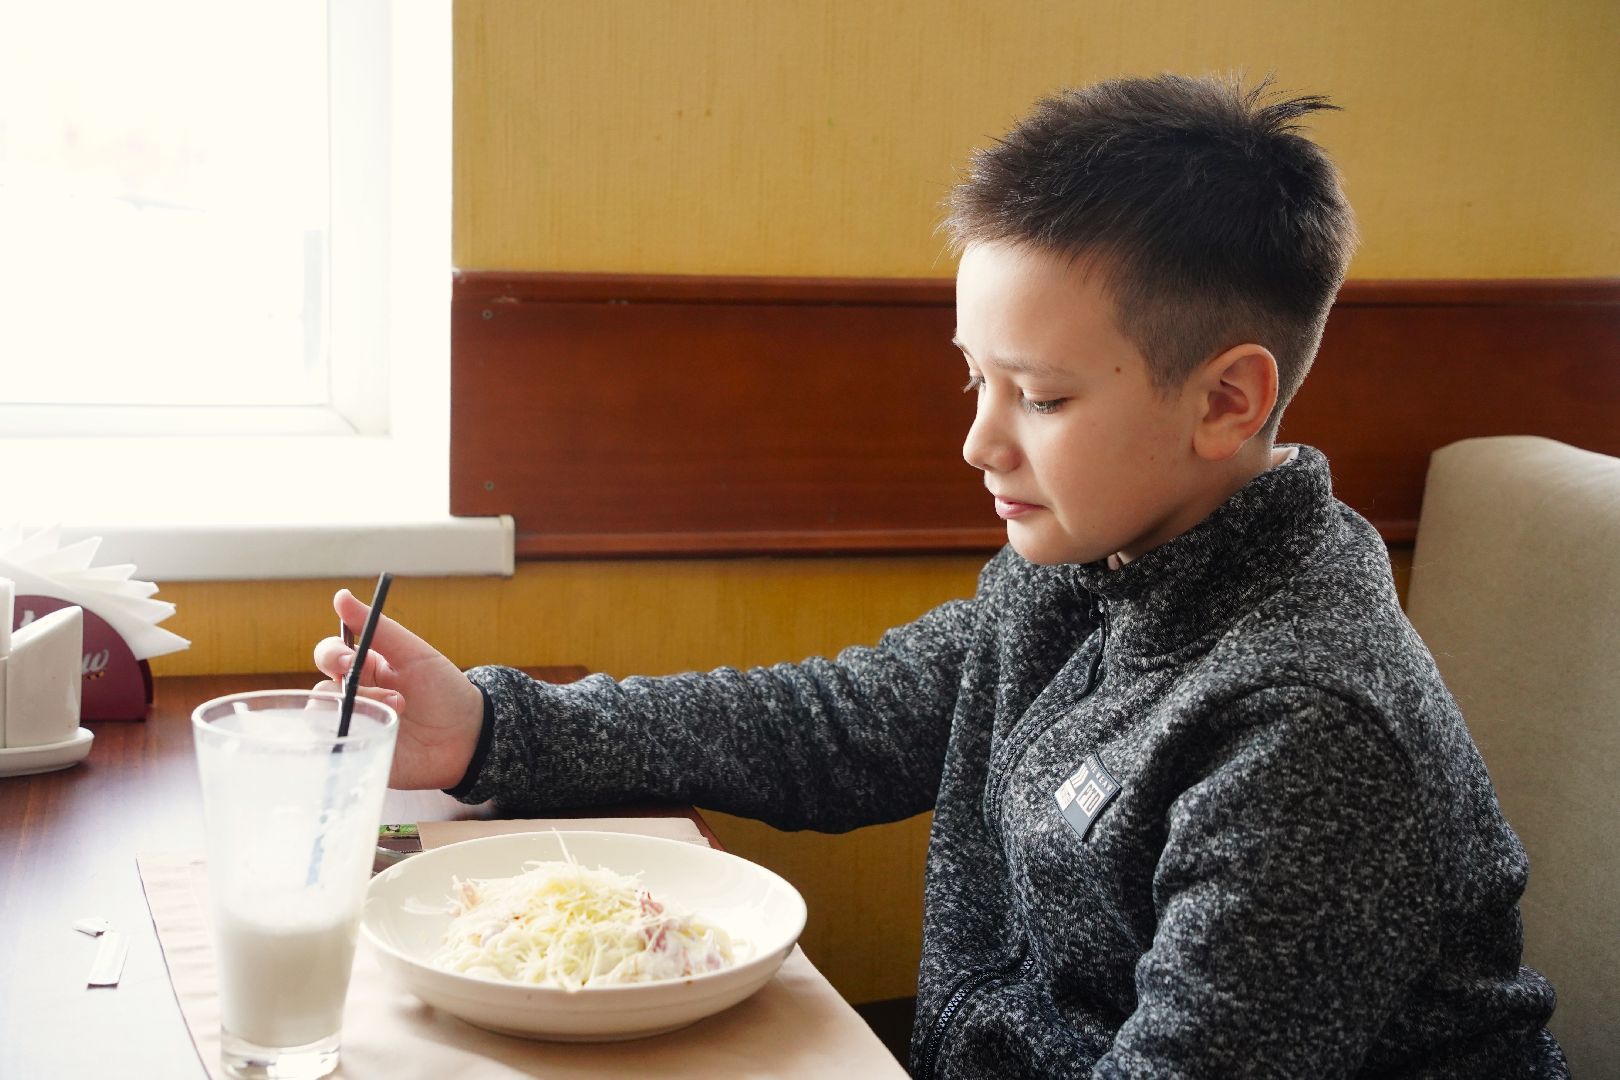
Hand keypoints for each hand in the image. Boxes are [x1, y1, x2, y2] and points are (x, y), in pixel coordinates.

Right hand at [312, 589, 485, 790]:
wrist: (469, 735)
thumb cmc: (444, 690)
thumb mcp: (413, 654)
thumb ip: (377, 627)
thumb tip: (340, 596)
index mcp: (365, 668)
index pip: (330, 655)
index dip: (332, 655)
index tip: (349, 659)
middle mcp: (354, 698)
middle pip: (321, 688)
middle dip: (342, 688)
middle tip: (370, 689)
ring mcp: (355, 727)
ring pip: (322, 720)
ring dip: (353, 714)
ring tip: (397, 712)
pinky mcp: (359, 754)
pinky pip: (333, 751)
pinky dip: (342, 744)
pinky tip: (368, 738)